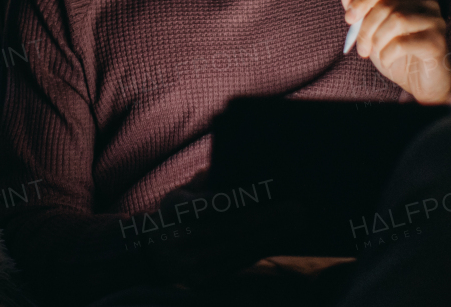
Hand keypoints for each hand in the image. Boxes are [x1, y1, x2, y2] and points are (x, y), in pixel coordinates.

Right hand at [149, 177, 302, 286]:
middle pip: (231, 228)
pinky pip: (239, 262)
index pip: (205, 204)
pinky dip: (262, 249)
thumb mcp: (178, 193)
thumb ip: (200, 181)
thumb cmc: (174, 216)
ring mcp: (193, 263)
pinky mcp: (205, 279)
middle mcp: (182, 239)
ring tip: (296, 223)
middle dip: (267, 218)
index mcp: (174, 211)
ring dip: (272, 236)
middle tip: (295, 208)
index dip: (232, 199)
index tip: (259, 192)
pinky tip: (280, 238)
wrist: (155, 254)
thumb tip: (221, 170)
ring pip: (240, 248)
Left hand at [341, 0, 450, 104]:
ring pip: (397, 20)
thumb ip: (362, 13)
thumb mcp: (374, 34)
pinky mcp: (437, 41)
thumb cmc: (398, 56)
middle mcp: (425, 5)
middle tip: (361, 49)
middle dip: (366, 28)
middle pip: (387, 6)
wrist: (422, 84)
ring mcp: (435, 21)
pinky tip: (387, 61)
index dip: (362, 1)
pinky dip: (387, 54)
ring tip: (376, 54)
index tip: (348, 19)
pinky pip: (403, 43)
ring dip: (378, 41)